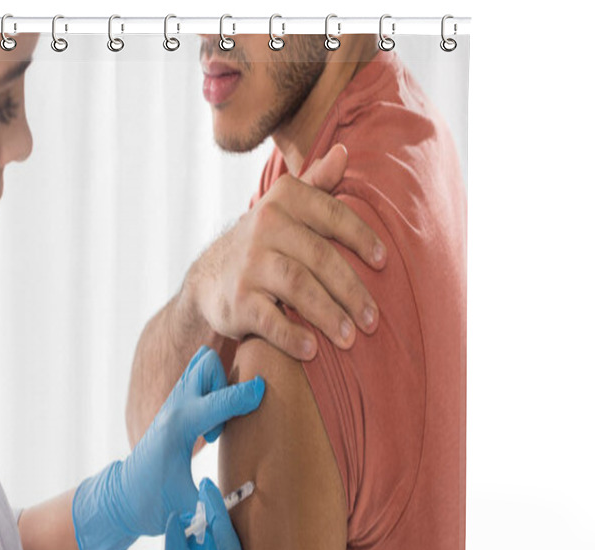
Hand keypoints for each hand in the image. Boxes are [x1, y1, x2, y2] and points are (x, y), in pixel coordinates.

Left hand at [72, 347, 263, 549]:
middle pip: (207, 366)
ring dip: (220, 383)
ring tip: (221, 420)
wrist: (120, 499)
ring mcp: (172, 404)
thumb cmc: (152, 504)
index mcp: (178, 429)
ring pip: (202, 367)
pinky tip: (213, 423)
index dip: (243, 396)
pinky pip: (199, 380)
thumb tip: (249, 526)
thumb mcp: (186, 512)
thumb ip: (217, 512)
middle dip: (227, 381)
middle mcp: (174, 408)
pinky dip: (213, 390)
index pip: (217, 401)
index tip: (264, 392)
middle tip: (233, 414)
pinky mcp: (174, 408)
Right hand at [182, 143, 385, 361]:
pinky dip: (292, 336)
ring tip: (351, 340)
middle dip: (352, 291)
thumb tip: (345, 153)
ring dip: (330, 316)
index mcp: (283, 200)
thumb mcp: (284, 208)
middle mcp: (265, 227)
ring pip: (299, 288)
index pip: (332, 215)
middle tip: (373, 320)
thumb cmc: (263, 243)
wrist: (210, 278)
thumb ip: (315, 185)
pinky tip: (312, 351)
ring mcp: (249, 265)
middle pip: (320, 258)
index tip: (384, 262)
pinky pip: (270, 320)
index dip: (362, 238)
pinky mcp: (237, 300)